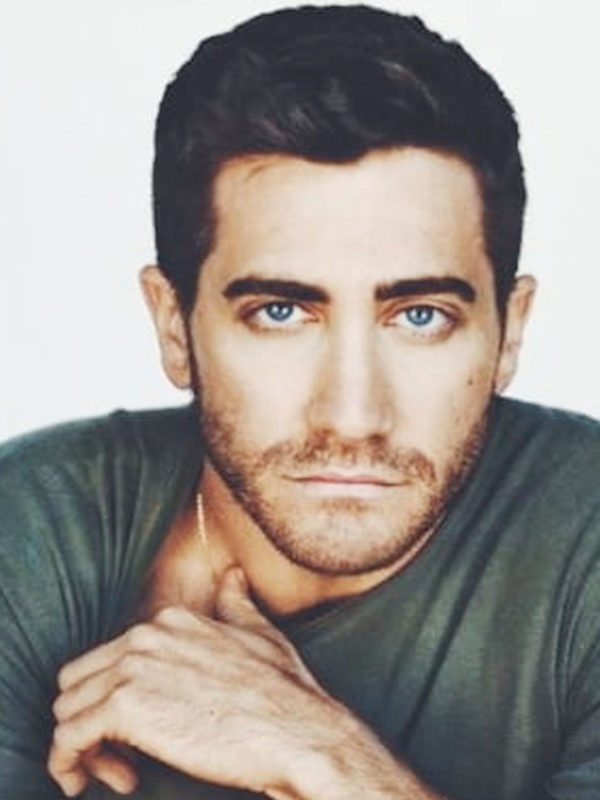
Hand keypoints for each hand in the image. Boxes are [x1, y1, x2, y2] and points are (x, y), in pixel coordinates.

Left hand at [48, 567, 336, 797]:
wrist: (297, 732)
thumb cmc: (283, 693)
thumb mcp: (260, 635)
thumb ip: (237, 604)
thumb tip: (233, 576)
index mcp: (170, 621)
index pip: (109, 658)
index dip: (117, 697)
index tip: (142, 728)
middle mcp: (145, 635)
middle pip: (78, 682)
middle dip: (90, 720)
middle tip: (121, 755)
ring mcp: (132, 668)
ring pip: (67, 710)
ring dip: (84, 748)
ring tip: (120, 771)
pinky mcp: (124, 708)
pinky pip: (67, 740)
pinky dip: (72, 765)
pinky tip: (116, 781)